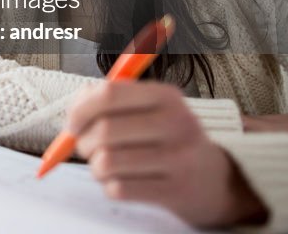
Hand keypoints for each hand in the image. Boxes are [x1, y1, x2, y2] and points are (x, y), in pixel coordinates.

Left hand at [66, 82, 266, 228]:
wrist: (214, 179)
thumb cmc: (168, 138)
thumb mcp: (149, 108)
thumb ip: (110, 100)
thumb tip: (76, 105)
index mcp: (166, 96)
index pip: (109, 94)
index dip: (80, 110)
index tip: (72, 123)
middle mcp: (177, 124)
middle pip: (104, 131)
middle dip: (82, 142)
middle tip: (85, 147)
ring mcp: (179, 159)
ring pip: (106, 162)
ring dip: (95, 167)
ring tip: (104, 166)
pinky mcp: (175, 192)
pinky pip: (118, 189)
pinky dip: (109, 187)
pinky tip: (122, 181)